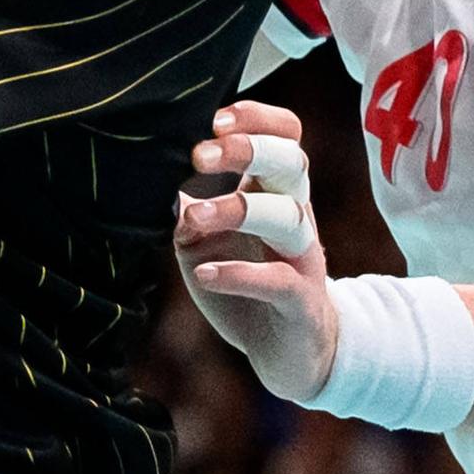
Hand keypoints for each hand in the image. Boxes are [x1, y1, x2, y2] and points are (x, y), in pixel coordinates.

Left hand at [174, 101, 341, 404]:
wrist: (289, 354)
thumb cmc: (246, 288)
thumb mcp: (203, 247)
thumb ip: (188, 217)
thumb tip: (170, 190)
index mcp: (276, 194)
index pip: (286, 136)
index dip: (258, 118)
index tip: (215, 120)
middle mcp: (296, 217)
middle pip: (292, 163)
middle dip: (249, 149)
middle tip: (199, 154)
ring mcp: (302, 258)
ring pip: (288, 218)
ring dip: (238, 210)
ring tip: (192, 217)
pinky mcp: (300, 301)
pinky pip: (278, 281)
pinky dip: (239, 275)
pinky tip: (204, 273)